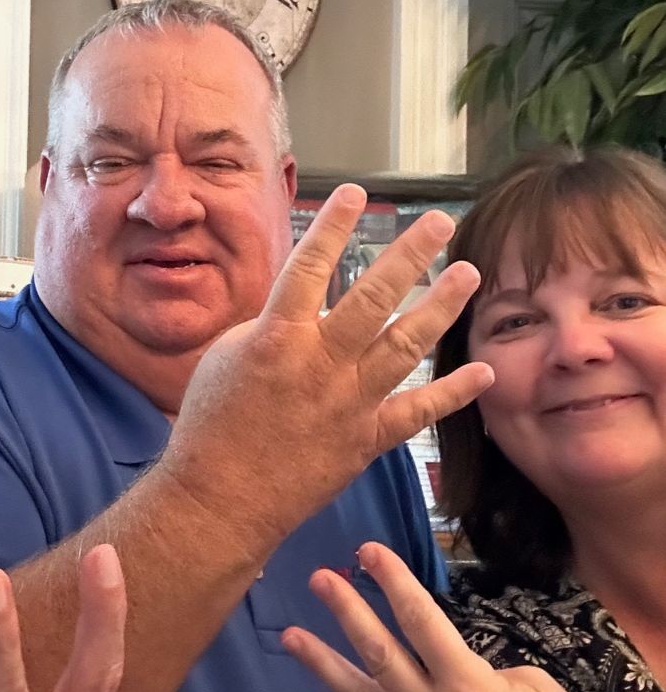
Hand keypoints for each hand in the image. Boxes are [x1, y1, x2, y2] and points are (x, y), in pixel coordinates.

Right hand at [162, 185, 491, 547]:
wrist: (221, 498)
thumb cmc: (211, 424)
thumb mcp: (226, 357)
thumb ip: (269, 326)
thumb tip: (300, 304)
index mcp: (277, 338)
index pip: (308, 267)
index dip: (333, 226)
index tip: (355, 192)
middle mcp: (320, 364)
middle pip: (373, 298)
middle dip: (409, 254)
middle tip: (440, 223)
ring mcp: (349, 402)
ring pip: (405, 346)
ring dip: (441, 307)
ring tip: (467, 274)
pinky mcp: (366, 439)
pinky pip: (417, 413)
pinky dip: (451, 393)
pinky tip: (481, 372)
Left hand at [282, 542, 654, 691]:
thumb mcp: (535, 686)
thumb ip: (477, 666)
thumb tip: (440, 658)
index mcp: (470, 686)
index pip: (421, 620)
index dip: (392, 581)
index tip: (367, 550)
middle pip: (381, 653)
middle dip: (347, 612)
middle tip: (319, 578)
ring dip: (324, 665)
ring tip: (289, 636)